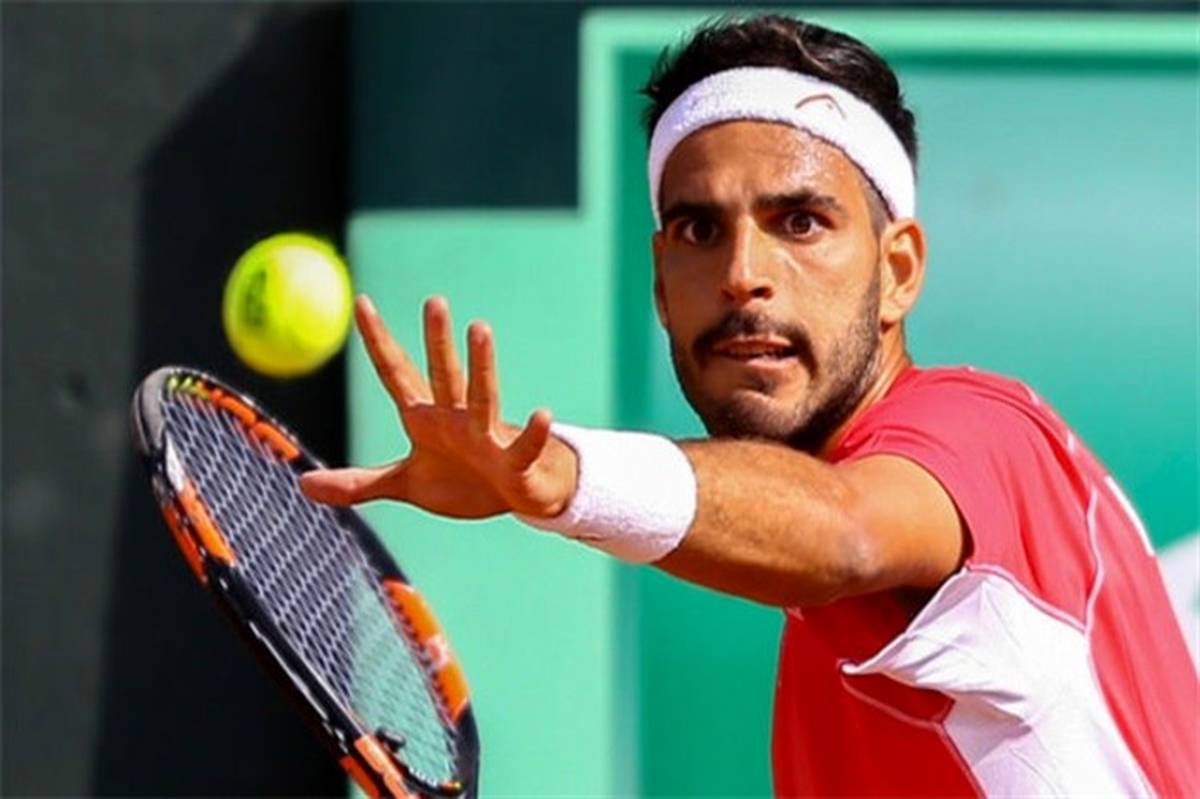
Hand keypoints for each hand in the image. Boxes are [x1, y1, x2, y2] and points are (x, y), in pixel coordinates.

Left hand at [300, 295, 577, 519]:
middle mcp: (456, 418)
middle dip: (436, 340)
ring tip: (480, 328)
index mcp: (426, 418)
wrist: (512, 496)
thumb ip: (357, 484)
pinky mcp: (514, 462)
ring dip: (481, 364)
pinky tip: (543, 414)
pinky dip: (534, 433)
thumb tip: (302, 485)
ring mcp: (486, 437)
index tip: (361, 303)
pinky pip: (523, 446)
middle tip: (433, 301)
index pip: (396, 372)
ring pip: (482, 397)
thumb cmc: (462, 480)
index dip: (378, 340)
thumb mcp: (404, 483)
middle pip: (443, 374)